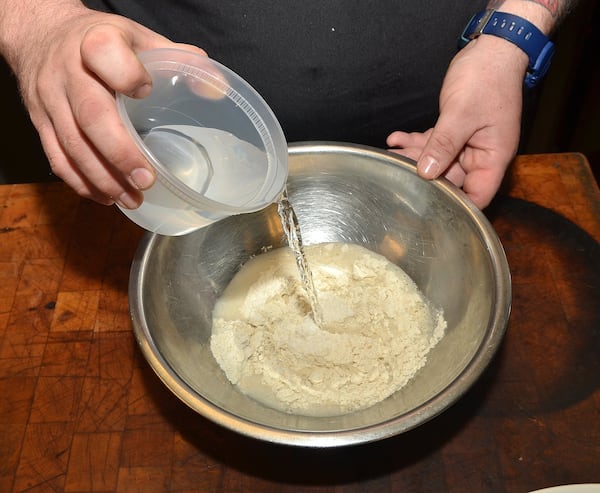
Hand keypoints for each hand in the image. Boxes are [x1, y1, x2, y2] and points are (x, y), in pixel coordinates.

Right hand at [4, 4, 205, 207]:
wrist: (38, 35)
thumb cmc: (99, 40)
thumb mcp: (138, 37)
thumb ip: (177, 57)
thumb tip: (217, 89)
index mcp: (94, 42)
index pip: (104, 53)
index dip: (125, 74)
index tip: (145, 91)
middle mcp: (67, 72)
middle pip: (90, 116)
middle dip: (120, 154)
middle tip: (146, 180)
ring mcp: (49, 99)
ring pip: (72, 144)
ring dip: (104, 178)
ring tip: (132, 198)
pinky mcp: (39, 122)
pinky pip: (57, 158)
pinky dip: (82, 182)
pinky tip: (106, 196)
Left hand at [387, 35, 528, 208]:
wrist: (491, 49)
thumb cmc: (486, 79)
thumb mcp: (461, 114)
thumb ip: (443, 145)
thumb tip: (426, 173)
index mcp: (493, 157)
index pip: (478, 195)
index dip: (458, 207)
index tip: (431, 210)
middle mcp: (480, 155)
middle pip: (451, 179)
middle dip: (424, 178)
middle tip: (397, 173)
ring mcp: (466, 143)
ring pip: (437, 161)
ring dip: (414, 156)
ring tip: (391, 152)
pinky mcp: (454, 131)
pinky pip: (433, 143)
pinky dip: (415, 141)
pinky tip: (395, 139)